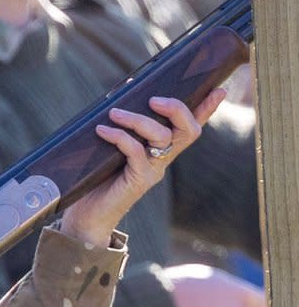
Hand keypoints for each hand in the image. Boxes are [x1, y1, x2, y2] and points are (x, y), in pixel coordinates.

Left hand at [60, 89, 226, 246]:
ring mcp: (153, 171)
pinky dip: (119, 136)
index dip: (207, 110)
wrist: (88, 216)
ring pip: (162, 137)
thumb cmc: (97, 178)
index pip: (190, 128)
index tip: (219, 90)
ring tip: (115, 113)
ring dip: (138, 120)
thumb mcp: (111, 149)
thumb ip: (121, 129)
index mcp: (161, 150)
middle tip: (153, 99)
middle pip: (188, 131)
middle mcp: (163, 160)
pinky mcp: (138, 180)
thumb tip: (117, 99)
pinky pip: (136, 151)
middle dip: (177, 109)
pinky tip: (102, 130)